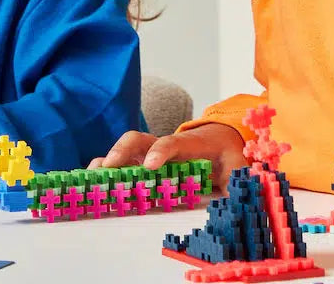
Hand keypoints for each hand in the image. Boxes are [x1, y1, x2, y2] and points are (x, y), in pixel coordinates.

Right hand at [88, 123, 245, 190]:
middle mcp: (166, 145)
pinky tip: (91, 181)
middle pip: (140, 140)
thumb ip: (239, 179)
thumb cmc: (227, 152)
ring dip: (108, 160)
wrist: (222, 138)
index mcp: (190, 144)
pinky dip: (105, 169)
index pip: (173, 143)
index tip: (151, 167)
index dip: (161, 152)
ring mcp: (152, 152)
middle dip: (122, 151)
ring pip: (126, 150)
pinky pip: (123, 163)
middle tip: (109, 168)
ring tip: (91, 177)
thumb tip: (242, 195)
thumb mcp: (238, 166)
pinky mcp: (144, 163)